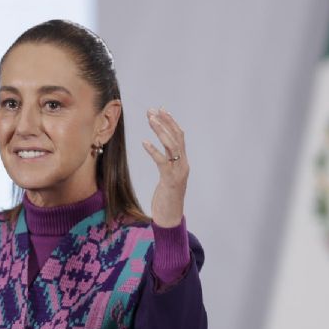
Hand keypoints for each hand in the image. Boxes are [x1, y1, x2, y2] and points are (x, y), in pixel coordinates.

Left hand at [142, 108, 188, 227]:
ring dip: (161, 131)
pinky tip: (144, 142)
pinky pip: (162, 162)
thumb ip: (167, 164)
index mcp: (183, 162)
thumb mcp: (168, 178)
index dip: (171, 122)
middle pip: (177, 137)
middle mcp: (183, 165)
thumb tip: (162, 152)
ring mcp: (178, 172)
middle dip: (165, 122)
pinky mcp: (170, 180)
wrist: (171, 218)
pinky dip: (154, 150)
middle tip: (152, 110)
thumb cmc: (167, 199)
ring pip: (172, 146)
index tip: (161, 110)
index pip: (180, 137)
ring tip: (150, 120)